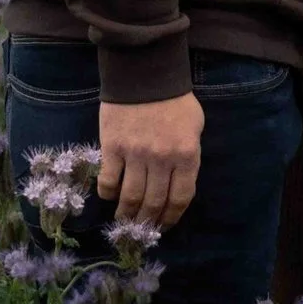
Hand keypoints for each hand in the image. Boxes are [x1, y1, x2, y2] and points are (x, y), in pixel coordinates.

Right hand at [98, 94, 203, 228]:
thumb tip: (179, 182)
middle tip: (141, 228)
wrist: (145, 75)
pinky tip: (109, 196)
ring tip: (124, 220)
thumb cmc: (174, 101)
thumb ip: (189, 156)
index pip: (181, 197)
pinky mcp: (112, 148)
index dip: (172, 217)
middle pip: (154, 202)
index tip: (164, 225)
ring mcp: (136, 155)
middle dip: (148, 221)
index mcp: (187, 155)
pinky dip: (108, 194)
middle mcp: (162, 159)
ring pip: (130, 197)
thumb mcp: (194, 127)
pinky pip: (109, 181)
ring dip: (127, 214)